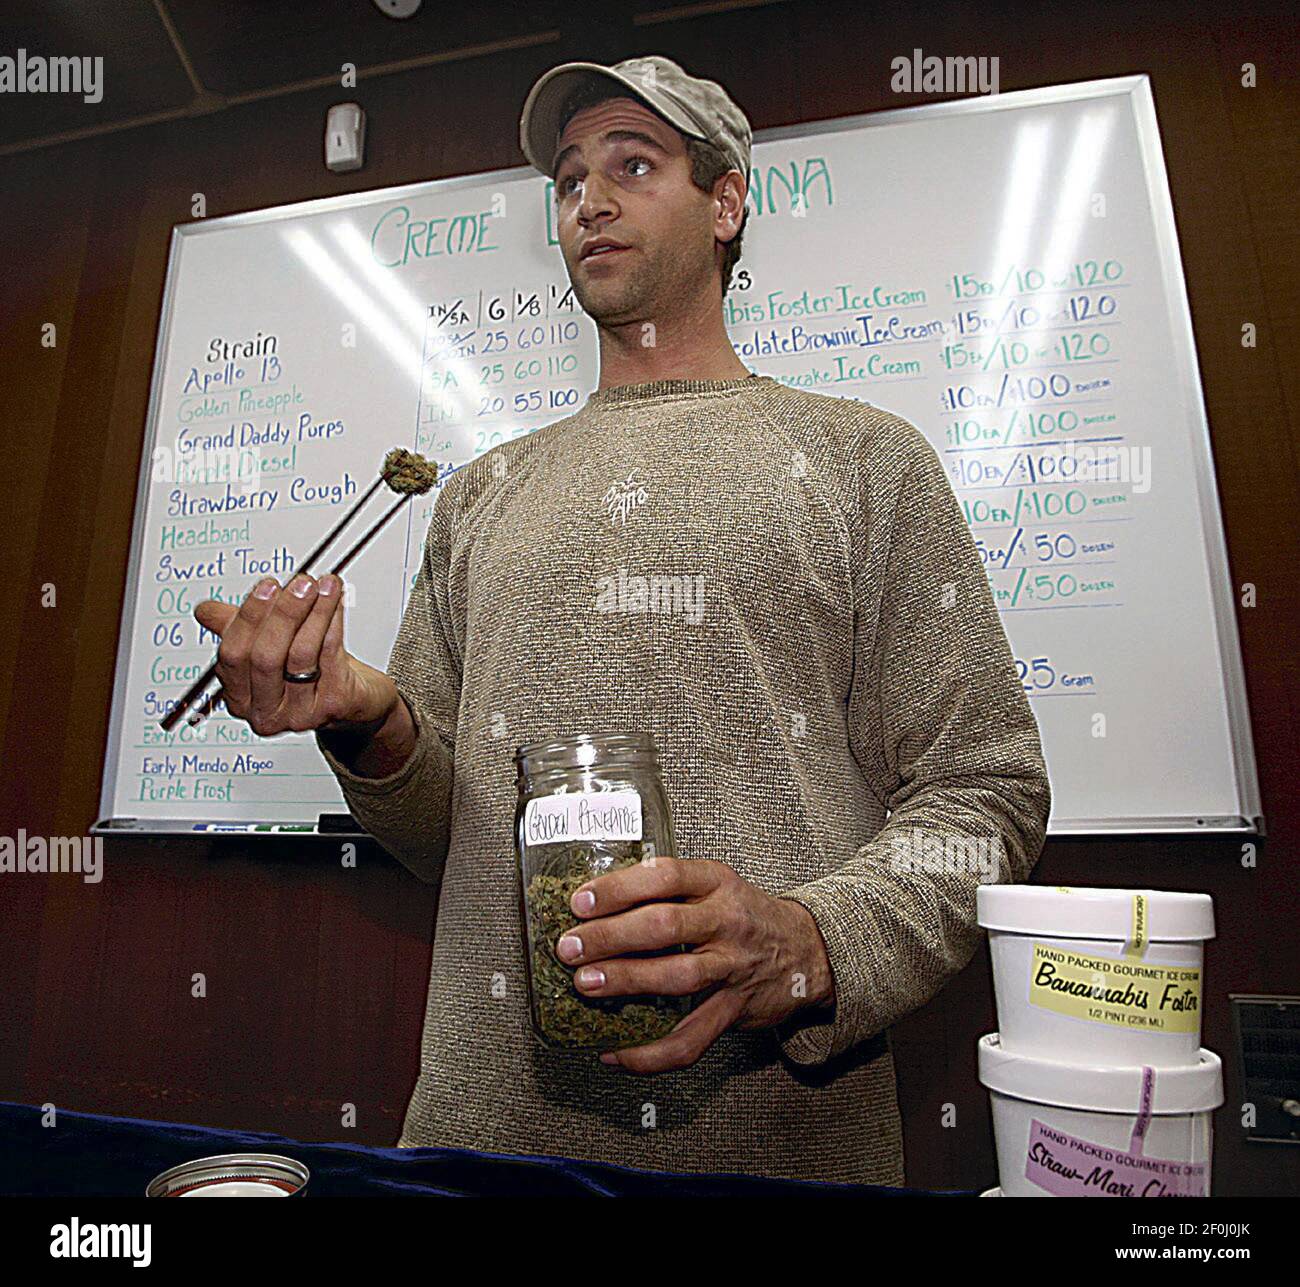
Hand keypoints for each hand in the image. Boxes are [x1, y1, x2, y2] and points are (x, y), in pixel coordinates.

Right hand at [193, 573, 397, 736]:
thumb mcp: (268, 646)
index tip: (267, 585)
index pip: (233, 656)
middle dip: (283, 614)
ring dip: (313, 613)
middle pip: (265, 658)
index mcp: (240, 697)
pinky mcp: (333, 705)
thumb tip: (205, 611)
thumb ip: (235, 627)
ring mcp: (300, 713)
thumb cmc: (309, 669)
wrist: (355, 699)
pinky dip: (333, 622)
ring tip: (324, 585)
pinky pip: (330, 655)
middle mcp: (266, 711)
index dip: (249, 617)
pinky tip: (335, 601)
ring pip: (301, 654)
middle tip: (300, 583)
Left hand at [554, 854, 835, 1072]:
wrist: (809, 950)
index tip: (580, 901)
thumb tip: (595, 905)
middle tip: (569, 946)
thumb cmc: (746, 916)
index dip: (618, 888)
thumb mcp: (716, 887)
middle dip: (610, 936)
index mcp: (716, 883)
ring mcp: (733, 967)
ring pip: (677, 977)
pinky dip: (650, 1053)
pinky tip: (616, 1053)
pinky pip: (691, 1038)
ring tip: (586, 984)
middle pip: (664, 926)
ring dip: (627, 981)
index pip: (664, 876)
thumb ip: (669, 891)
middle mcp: (727, 921)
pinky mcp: (736, 1010)